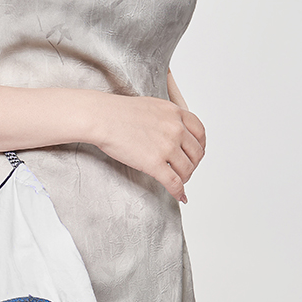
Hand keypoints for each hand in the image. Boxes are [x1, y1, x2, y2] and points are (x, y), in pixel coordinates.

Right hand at [90, 92, 205, 203]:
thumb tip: (169, 130)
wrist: (102, 118)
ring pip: (187, 169)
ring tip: (178, 182)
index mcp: (175, 113)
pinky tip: (179, 196)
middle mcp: (175, 129)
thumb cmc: (117, 112)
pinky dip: (179, 192)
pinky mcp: (155, 163)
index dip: (200, 146)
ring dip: (185, 178)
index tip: (195, 154)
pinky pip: (174, 183)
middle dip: (192, 164)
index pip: (200, 133)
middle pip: (196, 153)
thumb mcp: (151, 105)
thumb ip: (166, 116)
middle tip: (185, 170)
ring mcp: (167, 146)